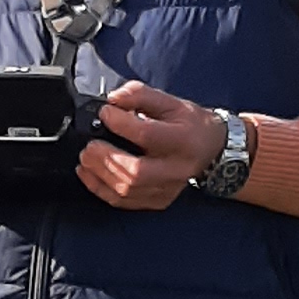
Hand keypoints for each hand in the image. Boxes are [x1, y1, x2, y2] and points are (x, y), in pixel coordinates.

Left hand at [77, 81, 229, 212]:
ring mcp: (167, 188)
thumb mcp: (171, 102)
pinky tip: (89, 175)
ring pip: (127, 190)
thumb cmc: (190, 124)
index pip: (147, 134)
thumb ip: (140, 95)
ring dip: (99, 175)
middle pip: (135, 171)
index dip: (120, 123)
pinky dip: (101, 189)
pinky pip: (124, 202)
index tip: (105, 112)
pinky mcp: (158, 200)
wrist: (212, 149)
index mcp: (182, 139)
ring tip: (86, 158)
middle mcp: (176, 168)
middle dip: (105, 158)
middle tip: (90, 145)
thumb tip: (113, 98)